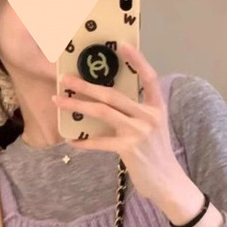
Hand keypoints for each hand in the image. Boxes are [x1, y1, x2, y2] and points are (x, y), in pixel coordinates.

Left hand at [52, 42, 185, 209]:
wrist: (167, 181)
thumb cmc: (156, 153)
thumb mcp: (153, 126)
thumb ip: (136, 112)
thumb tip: (107, 100)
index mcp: (157, 106)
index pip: (149, 77)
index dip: (137, 60)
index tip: (122, 45)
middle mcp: (149, 116)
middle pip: (113, 95)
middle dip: (86, 85)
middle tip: (65, 78)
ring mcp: (139, 132)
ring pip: (103, 113)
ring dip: (77, 106)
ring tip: (59, 100)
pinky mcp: (129, 149)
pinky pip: (100, 142)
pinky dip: (84, 141)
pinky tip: (71, 140)